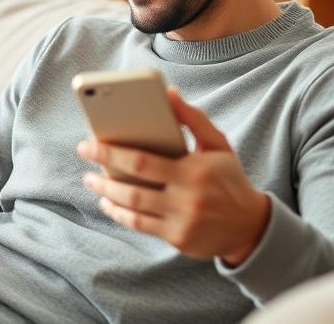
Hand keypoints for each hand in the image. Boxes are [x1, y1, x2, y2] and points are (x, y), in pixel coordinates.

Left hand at [77, 87, 269, 265]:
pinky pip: (140, 225)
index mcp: (194, 170)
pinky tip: (108, 202)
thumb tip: (169, 94)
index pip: (143, 160)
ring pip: (133, 208)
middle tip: (83, 155)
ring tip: (91, 180)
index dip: (111, 152)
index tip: (89, 142)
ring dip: (107, 193)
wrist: (250, 226)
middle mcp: (186, 198)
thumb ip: (194, 119)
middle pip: (133, 186)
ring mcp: (181, 221)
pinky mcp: (177, 239)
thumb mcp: (218, 144)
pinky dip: (120, 214)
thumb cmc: (229, 179)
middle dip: (102, 171)